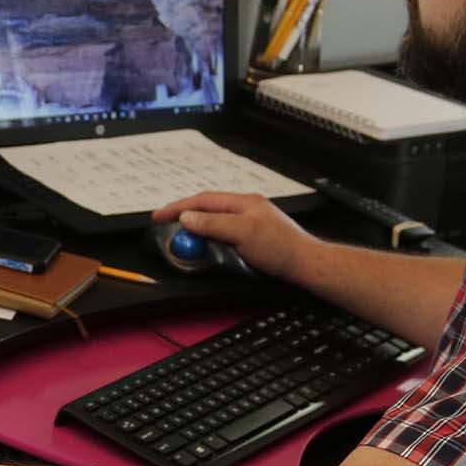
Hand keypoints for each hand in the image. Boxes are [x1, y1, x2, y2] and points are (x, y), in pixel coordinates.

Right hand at [154, 192, 318, 282]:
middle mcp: (246, 208)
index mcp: (243, 202)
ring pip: (214, 220)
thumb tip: (188, 218)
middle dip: (184, 215)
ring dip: (196, 227)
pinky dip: (209, 236)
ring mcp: (250, 221)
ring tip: (182, 237)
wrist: (305, 264)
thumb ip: (214, 224)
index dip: (178, 207)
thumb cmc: (281, 248)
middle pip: (207, 208)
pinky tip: (206, 244)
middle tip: (165, 226)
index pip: (203, 200)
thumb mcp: (243, 233)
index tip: (159, 216)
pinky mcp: (252, 236)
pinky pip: (223, 231)